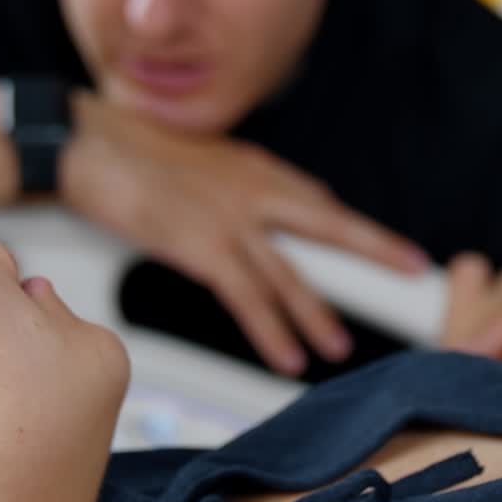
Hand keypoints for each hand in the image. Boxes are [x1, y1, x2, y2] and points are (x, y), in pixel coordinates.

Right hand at [60, 95, 427, 374]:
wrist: (88, 145)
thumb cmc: (125, 149)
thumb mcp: (191, 158)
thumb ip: (228, 181)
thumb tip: (250, 203)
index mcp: (249, 166)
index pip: (311, 199)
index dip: (346, 225)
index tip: (376, 243)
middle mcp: (251, 189)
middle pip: (326, 223)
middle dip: (373, 247)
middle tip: (413, 266)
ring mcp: (230, 220)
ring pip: (288, 275)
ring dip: (316, 314)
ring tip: (339, 347)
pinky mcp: (203, 248)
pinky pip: (248, 298)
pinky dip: (271, 331)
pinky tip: (288, 355)